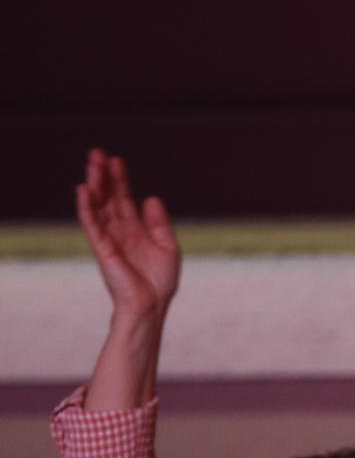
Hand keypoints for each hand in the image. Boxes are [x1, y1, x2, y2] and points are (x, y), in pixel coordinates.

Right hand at [76, 148, 179, 322]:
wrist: (152, 305)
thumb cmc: (160, 282)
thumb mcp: (167, 245)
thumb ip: (158, 222)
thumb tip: (150, 197)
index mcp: (134, 230)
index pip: (123, 199)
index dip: (120, 180)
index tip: (116, 159)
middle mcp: (119, 232)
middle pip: (108, 198)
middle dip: (103, 176)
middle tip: (97, 153)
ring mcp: (109, 239)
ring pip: (98, 206)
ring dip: (94, 185)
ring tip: (92, 164)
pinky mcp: (103, 249)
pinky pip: (92, 225)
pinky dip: (87, 208)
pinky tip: (84, 190)